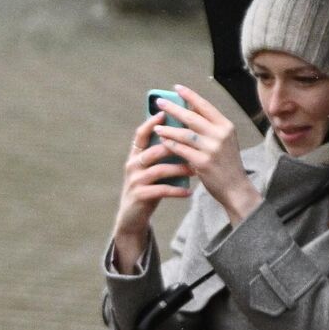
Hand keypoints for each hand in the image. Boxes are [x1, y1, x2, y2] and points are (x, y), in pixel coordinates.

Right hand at [112, 111, 193, 270]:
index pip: (141, 134)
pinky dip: (176, 190)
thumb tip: (186, 134)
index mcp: (136, 155)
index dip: (151, 122)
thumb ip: (164, 155)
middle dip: (174, 146)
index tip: (165, 112)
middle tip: (194, 144)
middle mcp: (133, 165)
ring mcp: (135, 181)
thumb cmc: (150, 187)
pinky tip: (189, 191)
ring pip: (158, 169)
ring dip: (179, 168)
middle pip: (153, 150)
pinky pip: (160, 190)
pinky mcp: (140, 196)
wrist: (133, 217)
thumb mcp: (154, 169)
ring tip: (195, 169)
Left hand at [151, 84, 260, 222]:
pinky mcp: (203, 163)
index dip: (190, 95)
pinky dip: (169, 144)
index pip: (205, 106)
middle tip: (159, 102)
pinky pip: (180, 150)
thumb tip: (188, 110)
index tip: (176, 87)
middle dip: (173, 108)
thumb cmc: (227, 164)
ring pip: (183, 133)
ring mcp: (212, 149)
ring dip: (167, 129)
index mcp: (226, 127)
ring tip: (156, 126)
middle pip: (191, 117)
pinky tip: (161, 141)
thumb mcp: (225, 142)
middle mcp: (220, 135)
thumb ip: (210, 127)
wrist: (236, 188)